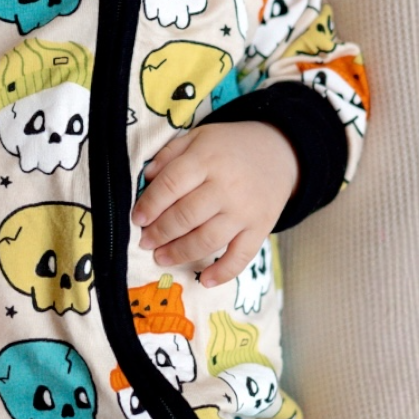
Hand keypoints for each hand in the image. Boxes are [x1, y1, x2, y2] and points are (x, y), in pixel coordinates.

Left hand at [131, 121, 298, 287]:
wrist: (280, 153)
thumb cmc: (230, 147)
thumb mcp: (199, 138)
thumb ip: (170, 155)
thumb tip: (146, 179)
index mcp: (207, 159)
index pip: (172, 184)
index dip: (150, 205)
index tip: (137, 219)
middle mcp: (227, 186)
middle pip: (186, 215)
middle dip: (160, 233)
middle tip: (145, 242)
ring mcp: (244, 210)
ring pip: (207, 239)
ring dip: (180, 253)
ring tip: (161, 258)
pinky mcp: (260, 228)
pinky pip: (241, 256)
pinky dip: (223, 272)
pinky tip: (205, 281)